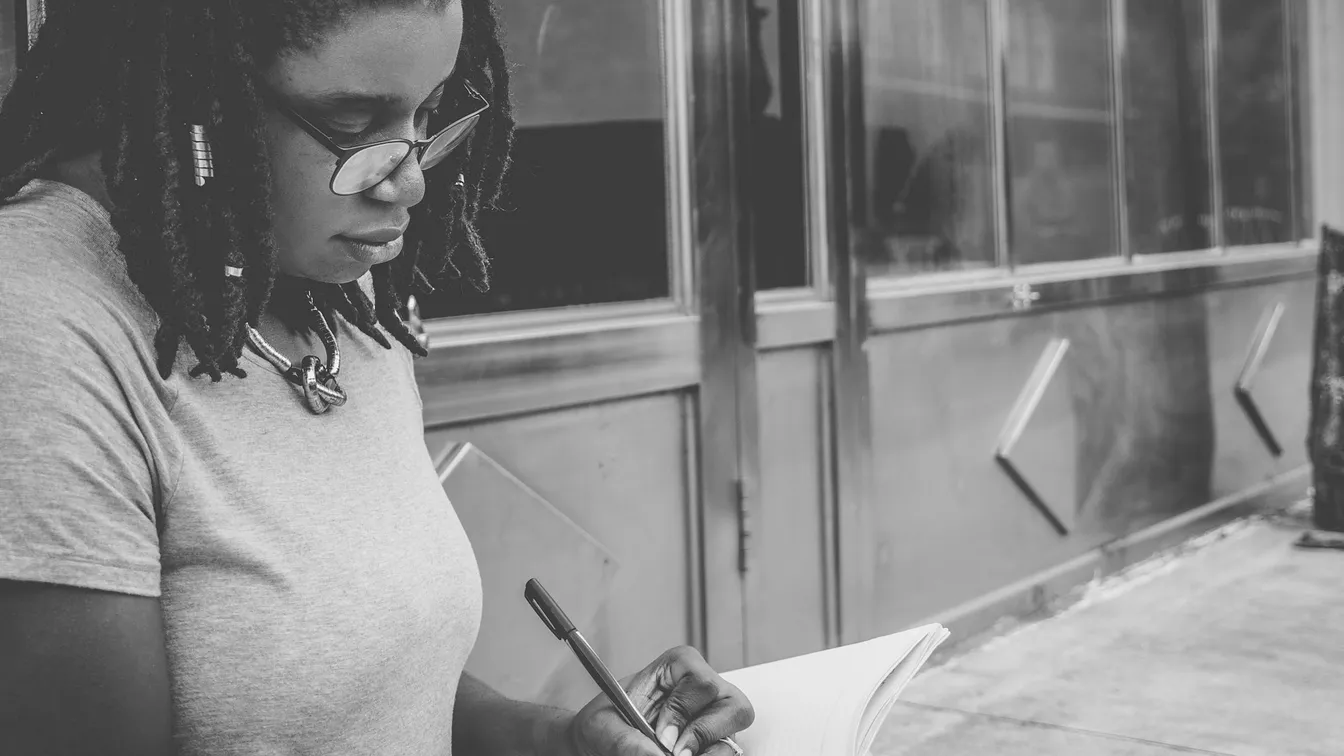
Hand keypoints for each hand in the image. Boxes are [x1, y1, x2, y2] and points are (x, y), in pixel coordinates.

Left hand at [566, 645, 752, 755]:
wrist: (601, 746)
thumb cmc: (605, 724)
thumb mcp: (601, 726)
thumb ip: (624, 739)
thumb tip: (655, 755)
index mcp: (678, 668)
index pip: (701, 680)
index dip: (684, 710)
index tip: (663, 736)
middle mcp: (704, 693)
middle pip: (734, 707)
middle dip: (704, 735)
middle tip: (676, 754)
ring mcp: (715, 722)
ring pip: (733, 739)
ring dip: (707, 755)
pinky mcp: (715, 747)